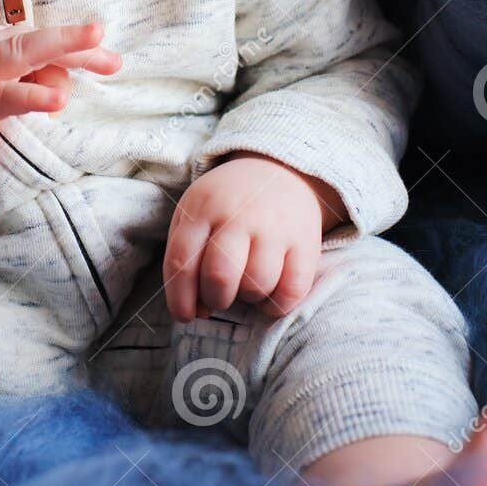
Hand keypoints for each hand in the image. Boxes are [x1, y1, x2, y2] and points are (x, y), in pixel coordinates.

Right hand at [0, 20, 121, 180]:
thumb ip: (22, 78)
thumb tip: (63, 84)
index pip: (39, 39)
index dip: (76, 48)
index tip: (108, 58)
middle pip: (33, 38)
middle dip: (72, 37)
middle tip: (102, 33)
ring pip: (22, 53)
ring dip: (62, 50)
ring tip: (100, 56)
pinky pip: (3, 98)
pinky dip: (31, 95)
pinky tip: (55, 100)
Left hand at [163, 153, 345, 321]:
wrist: (280, 170)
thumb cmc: (229, 204)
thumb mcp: (196, 213)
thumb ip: (186, 257)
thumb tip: (195, 310)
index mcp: (203, 207)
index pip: (182, 261)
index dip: (180, 299)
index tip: (185, 315)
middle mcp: (238, 215)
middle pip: (220, 276)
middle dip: (215, 299)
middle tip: (220, 296)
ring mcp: (275, 228)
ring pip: (256, 285)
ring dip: (248, 298)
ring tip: (247, 285)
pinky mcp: (306, 243)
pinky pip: (291, 291)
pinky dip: (277, 303)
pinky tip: (270, 292)